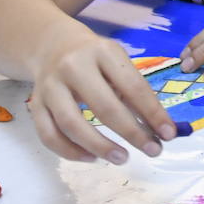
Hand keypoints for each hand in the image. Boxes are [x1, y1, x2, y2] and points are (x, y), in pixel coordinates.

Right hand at [28, 25, 174, 163]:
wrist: (52, 45)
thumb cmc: (96, 59)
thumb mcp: (118, 64)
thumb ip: (136, 93)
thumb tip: (160, 129)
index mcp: (103, 52)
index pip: (133, 87)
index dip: (153, 113)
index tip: (169, 134)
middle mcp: (74, 67)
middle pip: (104, 106)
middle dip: (132, 133)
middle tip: (153, 151)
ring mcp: (50, 86)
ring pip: (71, 124)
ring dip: (99, 146)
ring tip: (122, 158)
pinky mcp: (34, 104)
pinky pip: (49, 135)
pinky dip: (70, 152)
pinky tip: (92, 158)